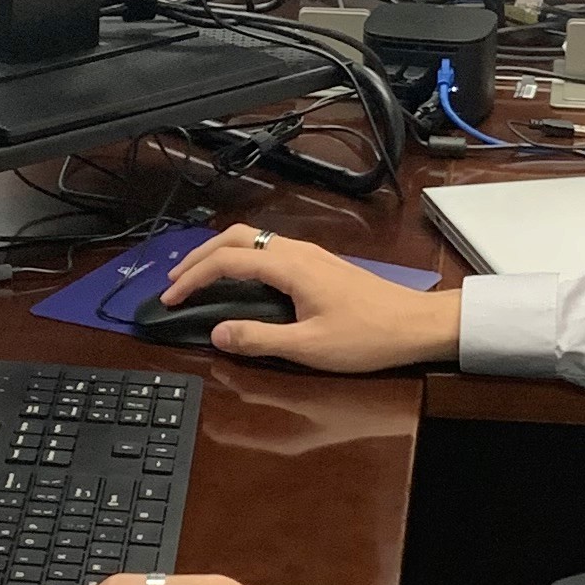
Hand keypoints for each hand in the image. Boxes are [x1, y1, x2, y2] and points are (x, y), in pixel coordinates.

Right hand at [157, 225, 461, 369]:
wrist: (416, 325)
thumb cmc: (368, 337)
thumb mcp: (308, 347)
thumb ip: (259, 339)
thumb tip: (217, 332)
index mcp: (291, 267)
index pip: (226, 261)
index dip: (192, 278)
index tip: (169, 298)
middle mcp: (298, 252)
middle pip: (235, 237)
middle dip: (198, 256)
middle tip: (174, 281)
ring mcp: (310, 255)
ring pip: (253, 239)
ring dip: (220, 254)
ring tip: (198, 277)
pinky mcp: (319, 264)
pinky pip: (268, 249)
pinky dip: (242, 258)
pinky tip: (239, 279)